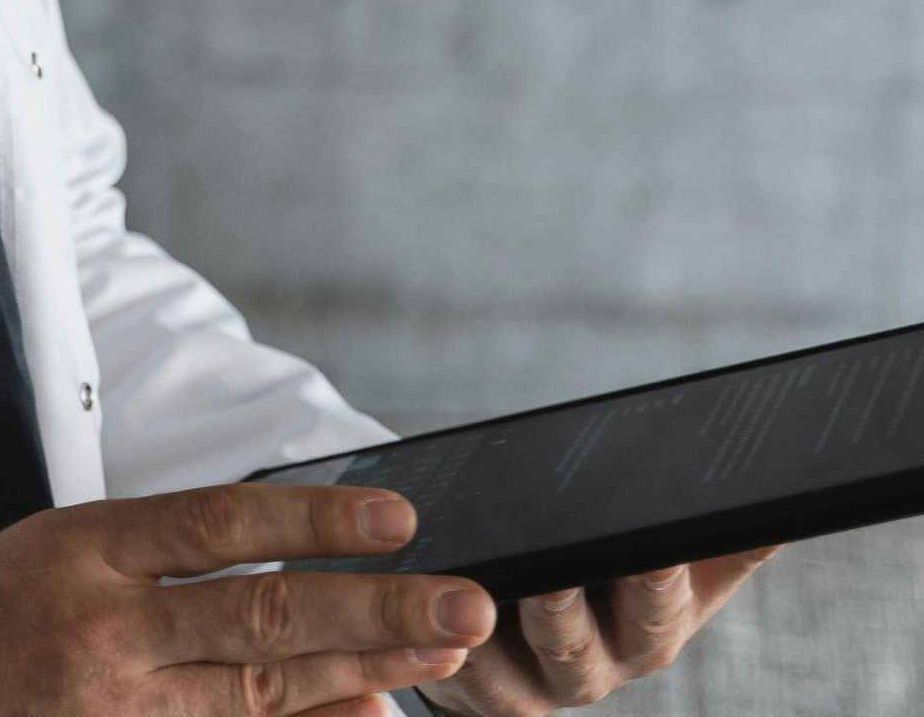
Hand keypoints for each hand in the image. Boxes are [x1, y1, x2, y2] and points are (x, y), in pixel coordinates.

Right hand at [0, 482, 495, 716]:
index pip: (220, 525)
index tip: (398, 518)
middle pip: (260, 615)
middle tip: (462, 604)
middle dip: (372, 609)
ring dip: (359, 670)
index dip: (314, 520)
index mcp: (87, 548)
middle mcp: (105, 629)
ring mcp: (114, 707)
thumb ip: (169, 555)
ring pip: (258, 690)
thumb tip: (294, 565)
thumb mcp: (61, 545)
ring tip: (439, 656)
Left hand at [417, 549, 778, 711]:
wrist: (546, 635)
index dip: (654, 582)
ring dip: (492, 633)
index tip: (648, 550)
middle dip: (566, 611)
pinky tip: (420, 616)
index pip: (659, 608)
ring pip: (503, 670)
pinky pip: (454, 678)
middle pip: (580, 645)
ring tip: (479, 594)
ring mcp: (534, 686)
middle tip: (550, 576)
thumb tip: (779, 505)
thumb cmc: (615, 582)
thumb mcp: (680, 566)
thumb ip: (723, 538)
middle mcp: (595, 666)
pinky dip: (438, 651)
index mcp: (650, 629)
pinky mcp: (478, 695)